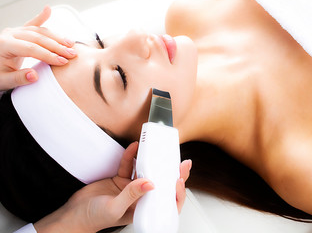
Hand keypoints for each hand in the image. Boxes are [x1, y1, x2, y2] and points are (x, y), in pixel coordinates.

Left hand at [0, 6, 76, 90]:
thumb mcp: (4, 81)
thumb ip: (19, 79)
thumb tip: (34, 76)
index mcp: (4, 45)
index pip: (31, 48)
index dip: (48, 55)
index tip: (62, 62)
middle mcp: (9, 34)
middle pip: (37, 37)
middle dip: (57, 46)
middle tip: (71, 54)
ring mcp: (14, 31)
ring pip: (38, 30)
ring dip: (56, 36)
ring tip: (70, 44)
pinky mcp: (18, 32)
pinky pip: (31, 23)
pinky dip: (41, 17)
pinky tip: (48, 10)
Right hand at [34, 142, 190, 232]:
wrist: (74, 214)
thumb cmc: (93, 219)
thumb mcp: (114, 208)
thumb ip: (131, 195)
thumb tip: (150, 184)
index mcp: (143, 209)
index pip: (166, 201)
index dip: (177, 191)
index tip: (179, 178)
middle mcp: (140, 198)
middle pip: (161, 184)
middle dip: (172, 173)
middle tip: (182, 162)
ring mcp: (130, 188)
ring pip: (146, 171)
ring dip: (152, 160)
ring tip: (158, 149)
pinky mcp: (120, 179)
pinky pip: (129, 166)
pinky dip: (131, 156)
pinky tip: (134, 148)